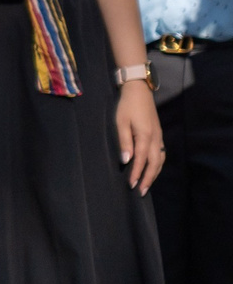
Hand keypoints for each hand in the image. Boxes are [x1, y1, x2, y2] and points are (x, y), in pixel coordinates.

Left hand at [117, 75, 163, 192]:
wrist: (139, 91)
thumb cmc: (127, 106)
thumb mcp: (121, 122)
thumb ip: (124, 141)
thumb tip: (126, 160)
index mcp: (145, 136)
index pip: (141, 159)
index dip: (137, 173)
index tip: (132, 185)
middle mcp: (155, 138)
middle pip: (155, 163)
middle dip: (148, 178)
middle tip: (141, 192)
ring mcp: (159, 136)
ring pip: (160, 159)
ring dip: (154, 173)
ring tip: (146, 184)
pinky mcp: (158, 134)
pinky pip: (161, 153)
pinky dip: (158, 164)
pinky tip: (152, 169)